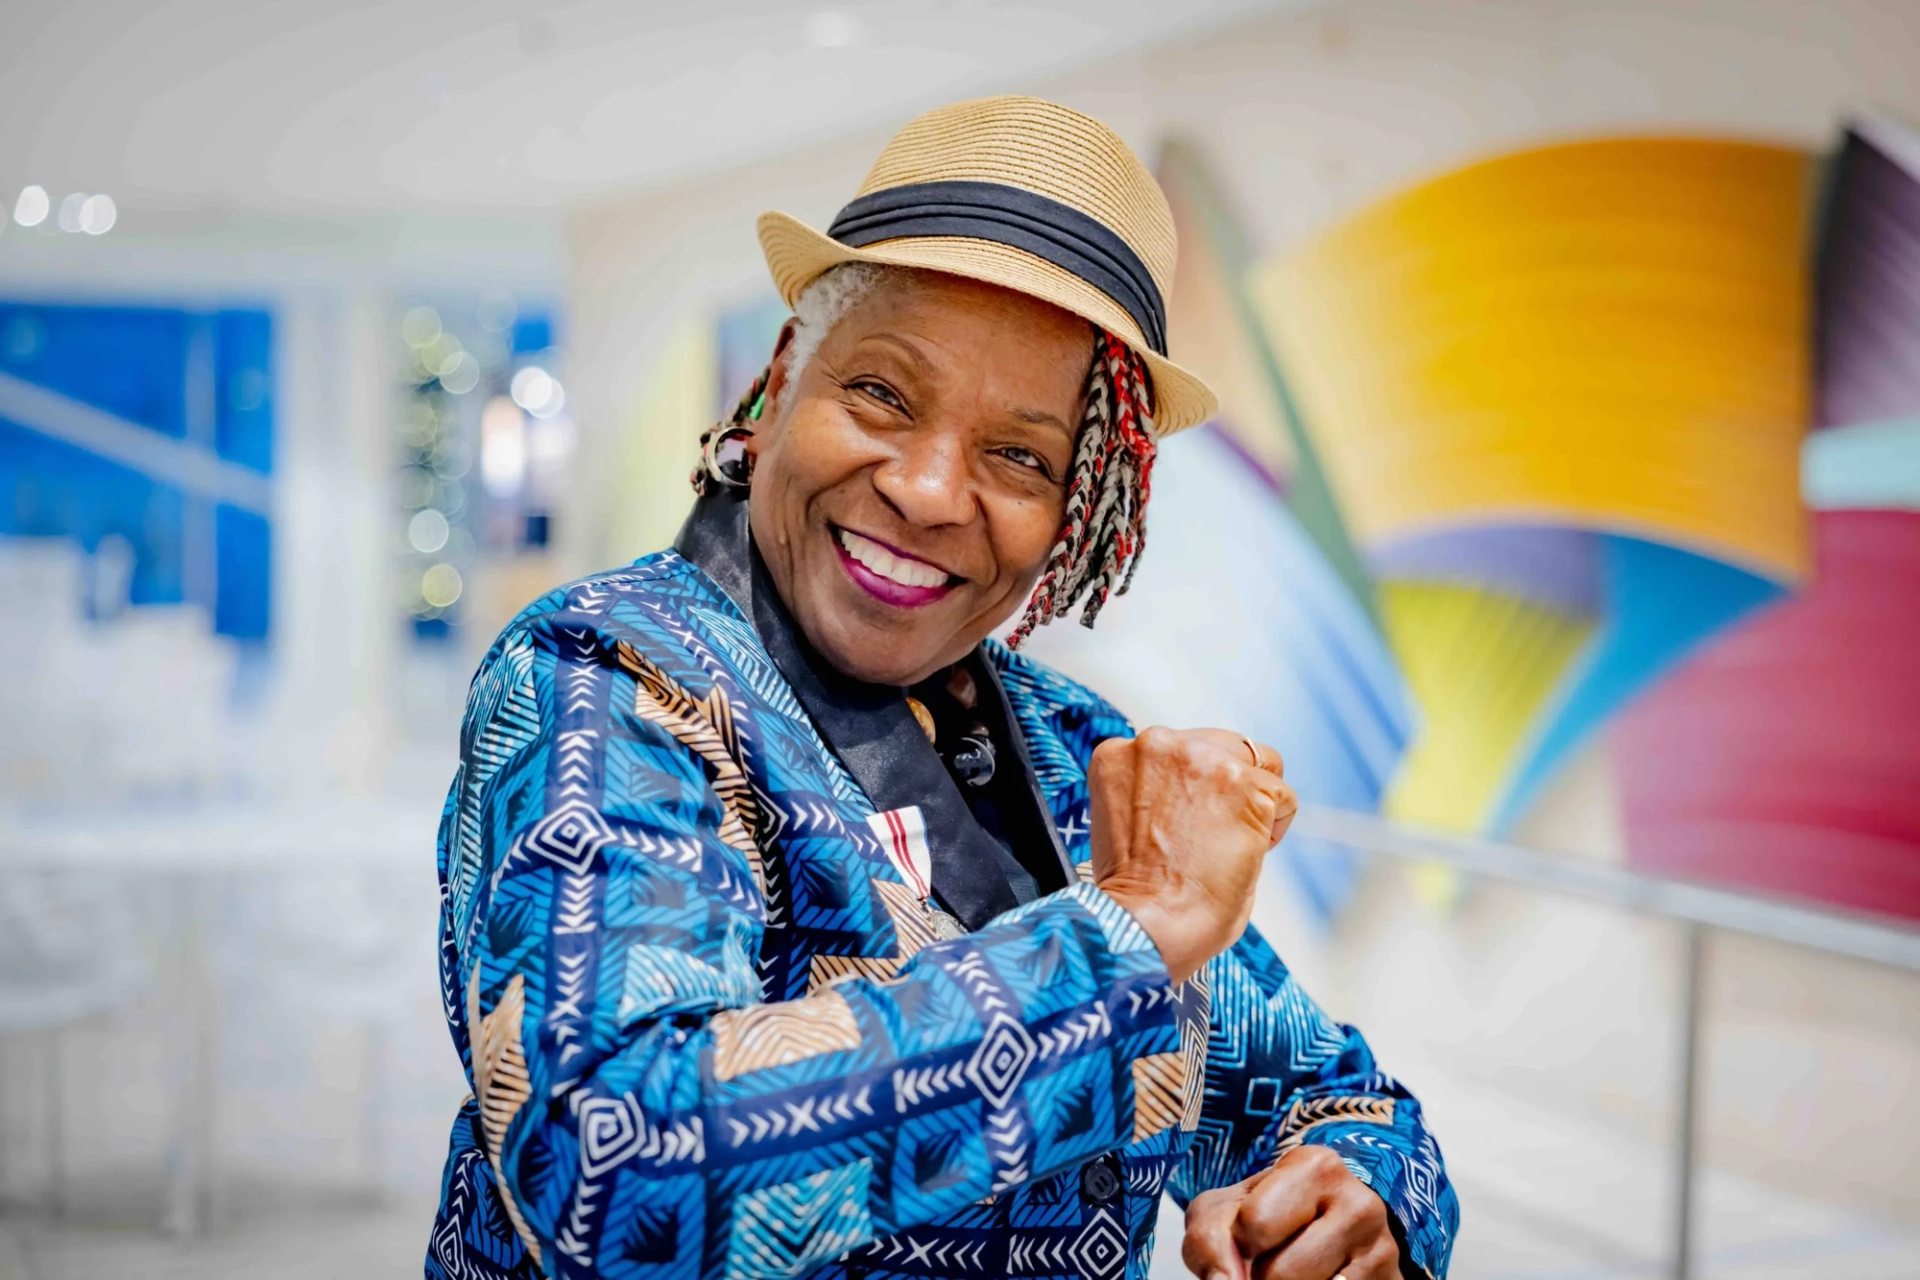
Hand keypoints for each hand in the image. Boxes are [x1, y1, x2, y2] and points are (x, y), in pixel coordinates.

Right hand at [1088, 727, 1295, 982]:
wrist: (1144, 924)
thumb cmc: (1134, 895)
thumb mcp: (1124, 821)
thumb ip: (1155, 793)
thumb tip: (1198, 797)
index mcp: (1118, 753)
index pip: (1173, 751)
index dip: (1188, 789)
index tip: (1186, 824)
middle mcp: (1157, 744)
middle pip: (1219, 746)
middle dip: (1225, 787)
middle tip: (1217, 836)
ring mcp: (1203, 760)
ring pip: (1258, 763)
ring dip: (1253, 802)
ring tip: (1232, 848)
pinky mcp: (1245, 784)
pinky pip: (1283, 795)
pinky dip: (1276, 827)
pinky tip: (1251, 855)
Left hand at [1183, 1146, 1400, 1279]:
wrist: (1326, 1226)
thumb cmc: (1267, 1214)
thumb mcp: (1224, 1211)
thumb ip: (1209, 1239)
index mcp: (1316, 1166)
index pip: (1256, 1225)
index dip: (1239, 1242)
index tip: (1249, 1235)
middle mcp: (1360, 1204)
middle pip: (1283, 1274)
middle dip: (1262, 1277)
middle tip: (1270, 1261)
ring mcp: (1384, 1250)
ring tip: (1293, 1271)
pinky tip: (1317, 1278)